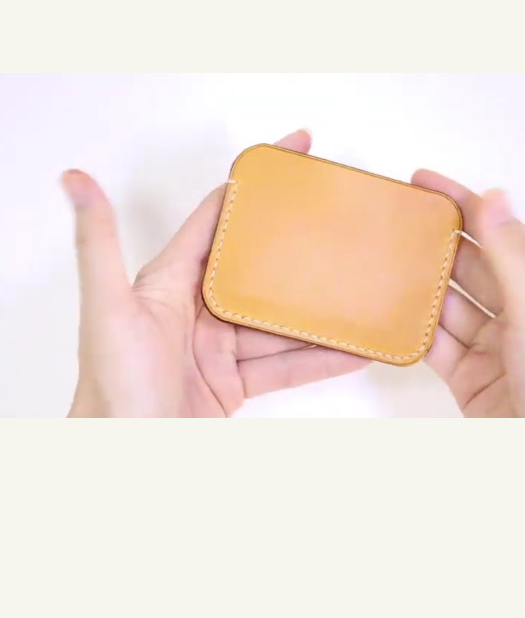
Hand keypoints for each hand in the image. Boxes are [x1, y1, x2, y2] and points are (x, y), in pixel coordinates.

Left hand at [65, 130, 366, 416]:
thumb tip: (77, 181)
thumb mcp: (108, 307)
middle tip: (337, 229)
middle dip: (297, 251)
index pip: (218, 218)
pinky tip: (347, 349)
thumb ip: (99, 243)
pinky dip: (316, 359)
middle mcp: (196, 310)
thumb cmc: (112, 387)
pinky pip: (283, 365)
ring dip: (314, 312)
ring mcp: (216, 348)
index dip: (254, 186)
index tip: (292, 155)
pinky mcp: (232, 382)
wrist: (124, 462)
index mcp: (170, 281)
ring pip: (277, 321)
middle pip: (258, 270)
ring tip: (354, 293)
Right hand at [412, 170, 524, 416]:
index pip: (504, 235)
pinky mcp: (473, 380)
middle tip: (398, 218)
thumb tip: (493, 200)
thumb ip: (510, 258)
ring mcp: (498, 350)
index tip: (428, 182)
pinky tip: (394, 312)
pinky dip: (415, 330)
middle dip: (438, 242)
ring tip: (387, 259)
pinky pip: (437, 346)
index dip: (466, 205)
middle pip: (473, 267)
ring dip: (422, 285)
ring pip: (451, 306)